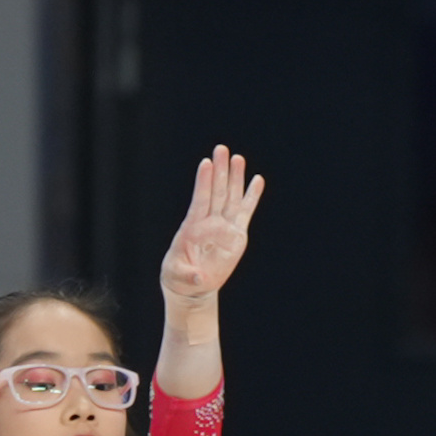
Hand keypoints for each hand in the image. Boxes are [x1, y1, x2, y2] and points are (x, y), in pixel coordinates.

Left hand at [160, 145, 264, 315]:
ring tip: (238, 158)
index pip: (200, 199)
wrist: (192, 285)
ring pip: (231, 198)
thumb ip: (189, 276)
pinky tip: (257, 180)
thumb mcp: (179, 278)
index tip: (206, 163)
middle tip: (221, 149)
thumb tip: (200, 277)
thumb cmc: (180, 278)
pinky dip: (252, 196)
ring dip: (235, 178)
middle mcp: (209, 223)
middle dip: (220, 171)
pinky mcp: (236, 235)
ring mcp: (224, 227)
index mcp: (192, 227)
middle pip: (217, 192)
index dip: (204, 182)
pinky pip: (245, 213)